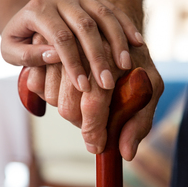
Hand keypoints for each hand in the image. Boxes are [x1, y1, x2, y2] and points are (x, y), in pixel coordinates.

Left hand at [0, 0, 143, 92]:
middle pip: (85, 26)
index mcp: (38, 10)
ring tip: (125, 66)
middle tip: (107, 83)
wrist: (27, 15)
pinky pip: (114, 10)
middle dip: (98, 56)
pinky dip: (127, 26)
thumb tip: (56, 57)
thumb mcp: (10, 50)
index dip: (73, 64)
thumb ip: (29, 55)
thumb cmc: (19, 38)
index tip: (83, 88)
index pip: (61, 38)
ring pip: (104, 15)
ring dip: (118, 41)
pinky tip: (137, 43)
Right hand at [27, 33, 162, 160]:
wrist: (117, 33)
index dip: (93, 130)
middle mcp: (83, 51)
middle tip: (95, 123)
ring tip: (85, 103)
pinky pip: (36, 84)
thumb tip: (126, 153)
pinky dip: (49, 95)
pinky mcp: (46, 48)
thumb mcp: (151, 88)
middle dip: (81, 123)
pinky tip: (68, 91)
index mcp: (112, 59)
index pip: (94, 102)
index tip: (96, 147)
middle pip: (68, 104)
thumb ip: (140, 121)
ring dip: (67, 109)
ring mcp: (62, 48)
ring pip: (52, 97)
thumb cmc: (136, 65)